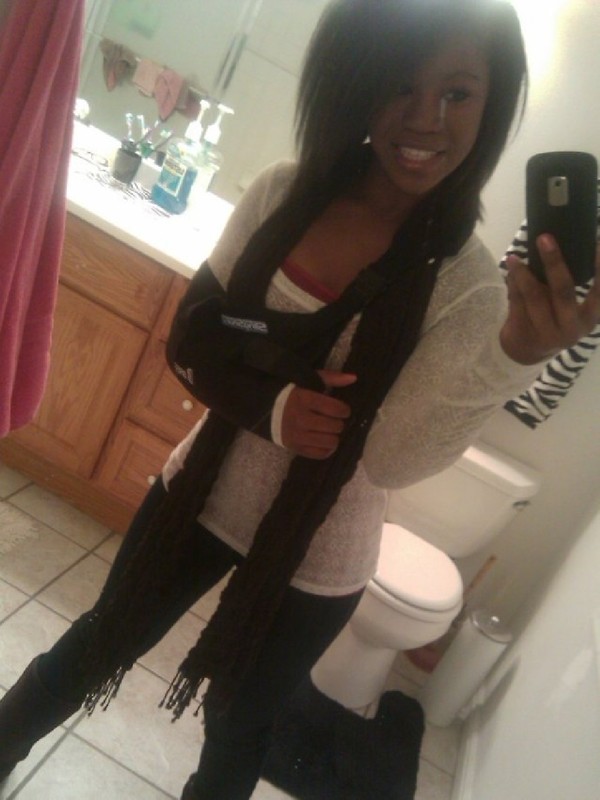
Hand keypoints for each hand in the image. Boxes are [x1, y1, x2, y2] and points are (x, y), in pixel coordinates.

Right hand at [281, 369, 356, 458]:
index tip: (342, 410)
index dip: (344, 410)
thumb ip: (332, 378)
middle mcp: (301, 419)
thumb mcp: (308, 381)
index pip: (335, 408)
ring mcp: (297, 436)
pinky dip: (327, 448)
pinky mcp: (295, 448)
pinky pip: (320, 454)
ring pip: (330, 442)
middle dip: (338, 422)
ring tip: (329, 430)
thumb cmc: (291, 394)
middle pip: (334, 426)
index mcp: (304, 399)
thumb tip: (353, 378)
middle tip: (334, 420)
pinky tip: (324, 441)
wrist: (264, 410)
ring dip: (333, 435)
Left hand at [500, 235, 599, 364]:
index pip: (598, 294)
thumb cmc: (552, 320)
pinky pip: (517, 302)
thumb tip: (553, 245)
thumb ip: (565, 286)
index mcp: (589, 319)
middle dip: (553, 262)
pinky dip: (514, 282)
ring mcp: (547, 334)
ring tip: (515, 256)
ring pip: (534, 296)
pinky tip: (512, 267)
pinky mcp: (524, 334)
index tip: (598, 245)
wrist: (526, 351)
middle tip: (545, 238)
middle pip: (563, 291)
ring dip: (524, 272)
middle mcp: (571, 328)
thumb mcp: (567, 309)